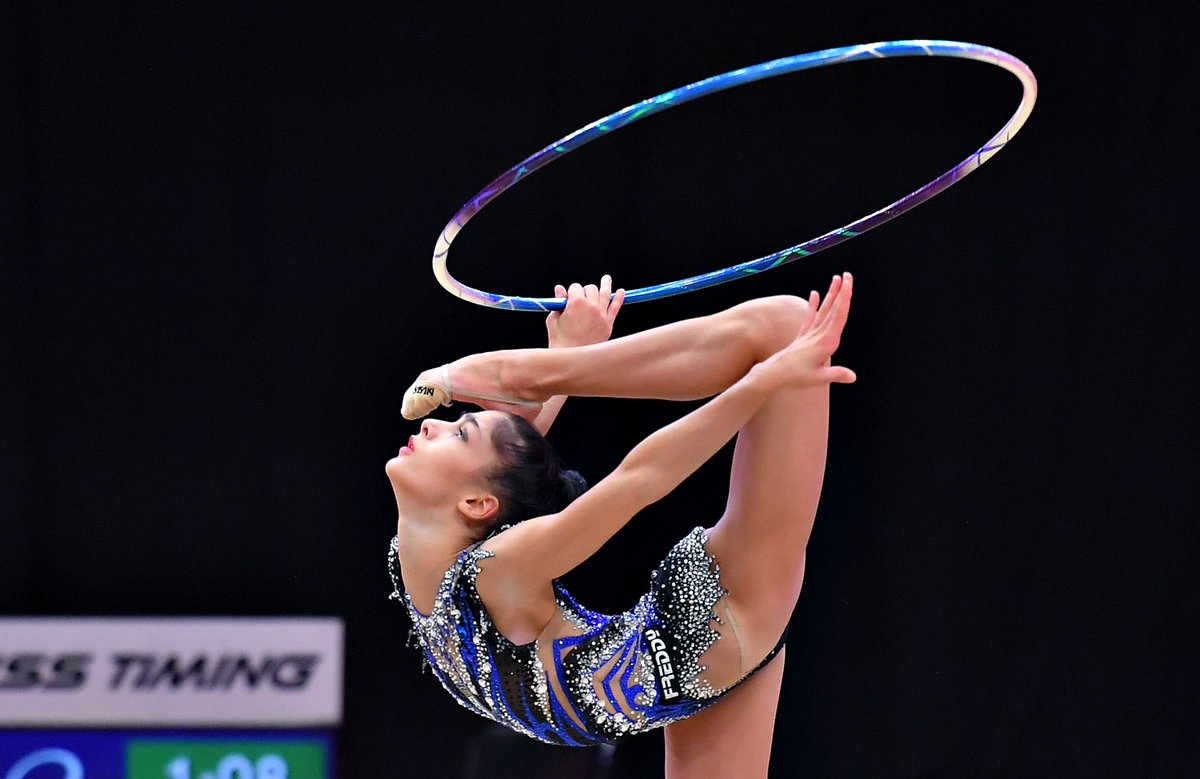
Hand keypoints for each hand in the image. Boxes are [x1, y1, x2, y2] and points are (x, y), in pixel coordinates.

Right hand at [545, 274, 624, 347]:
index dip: (571, 292)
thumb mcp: (553, 319)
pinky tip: (621, 292)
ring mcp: (601, 314)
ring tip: (606, 279)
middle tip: (582, 297)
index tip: (569, 298)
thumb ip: (558, 302)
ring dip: (606, 284)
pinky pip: (616, 307)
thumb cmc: (560, 341)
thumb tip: (559, 289)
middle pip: (591, 288)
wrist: (572, 358)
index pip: (575, 287)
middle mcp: (591, 306)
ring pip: (605, 293)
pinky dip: (619, 298)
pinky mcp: (608, 323)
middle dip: (585, 290)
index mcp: (576, 303)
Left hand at [762, 273, 856, 387]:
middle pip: (833, 309)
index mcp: (827, 341)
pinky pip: (810, 317)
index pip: (839, 315)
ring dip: (830, 294)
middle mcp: (819, 334)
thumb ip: (836, 374)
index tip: (848, 283)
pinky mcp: (804, 335)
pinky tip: (814, 293)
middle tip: (847, 275)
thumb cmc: (796, 376)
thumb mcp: (818, 378)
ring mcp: (811, 333)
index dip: (845, 298)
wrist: (774, 373)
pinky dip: (813, 305)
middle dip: (841, 291)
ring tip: (836, 279)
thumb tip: (853, 377)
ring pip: (824, 310)